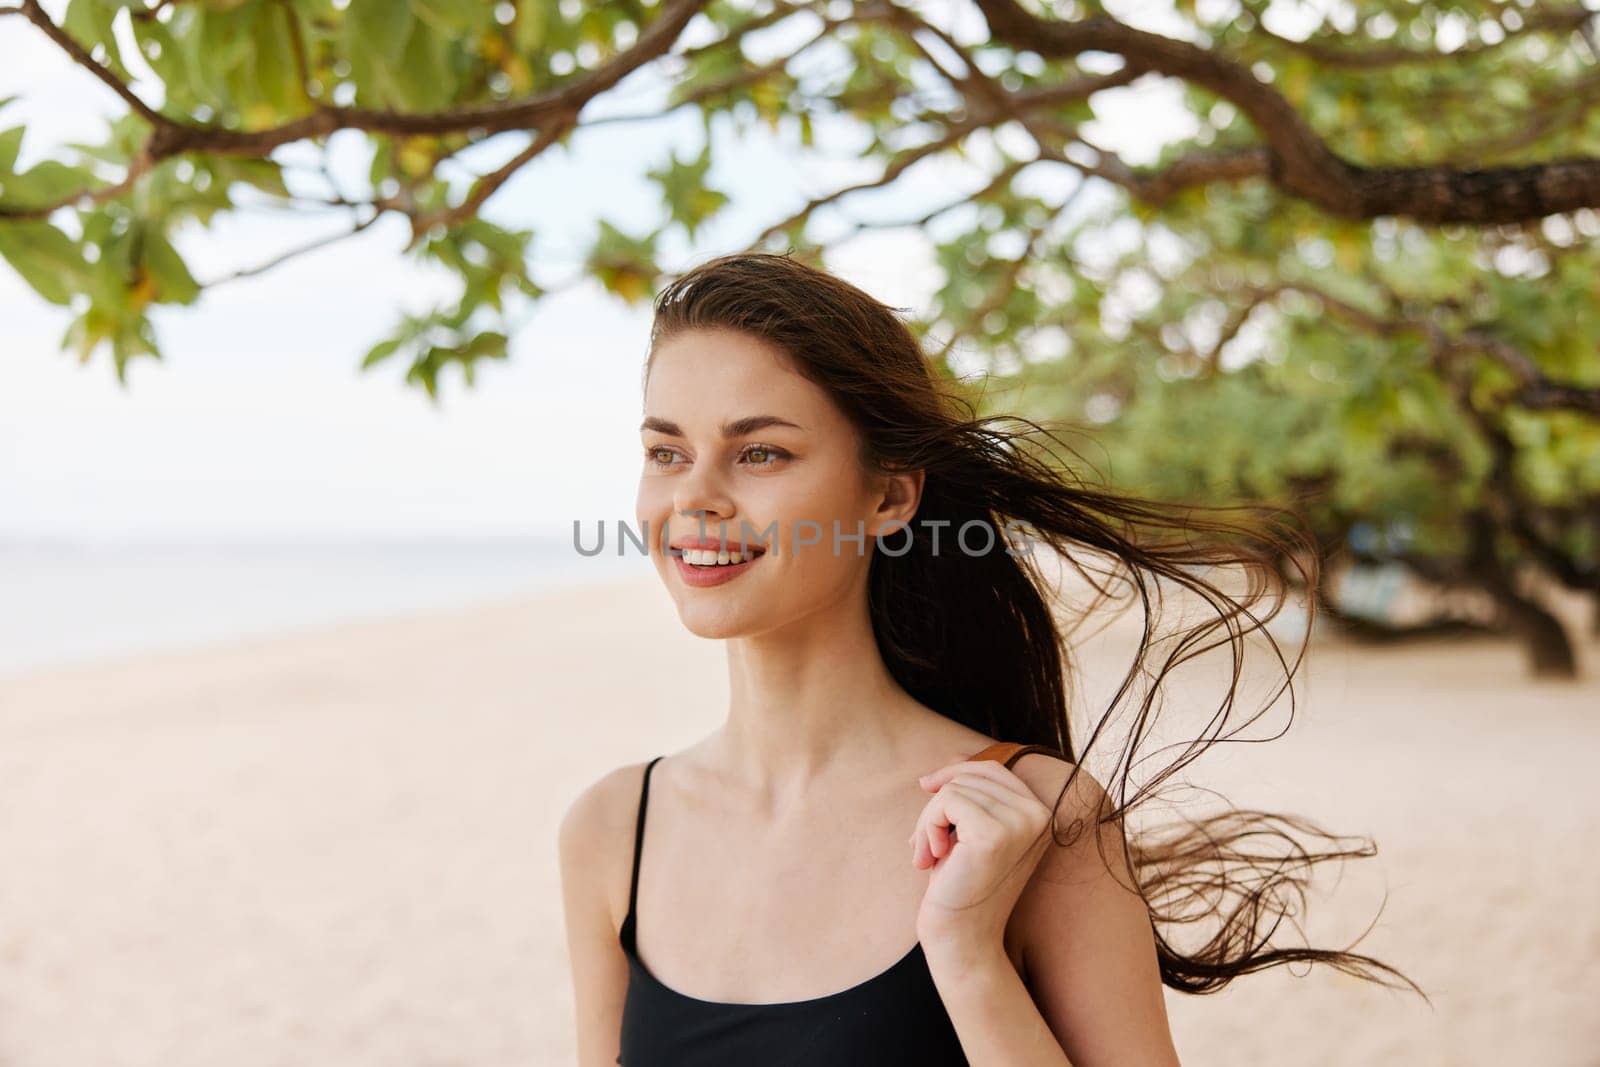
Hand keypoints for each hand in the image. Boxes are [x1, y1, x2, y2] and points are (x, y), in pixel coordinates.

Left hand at [909, 758, 1054, 953]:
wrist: (960, 937)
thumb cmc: (959, 884)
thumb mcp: (970, 832)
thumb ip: (974, 796)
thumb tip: (956, 755)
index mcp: (1042, 813)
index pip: (994, 769)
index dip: (955, 772)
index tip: (925, 788)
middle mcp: (1040, 815)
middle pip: (971, 776)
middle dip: (937, 804)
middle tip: (923, 843)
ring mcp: (1022, 823)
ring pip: (954, 789)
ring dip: (928, 821)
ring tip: (927, 856)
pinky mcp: (995, 834)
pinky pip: (946, 801)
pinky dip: (928, 826)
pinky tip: (931, 859)